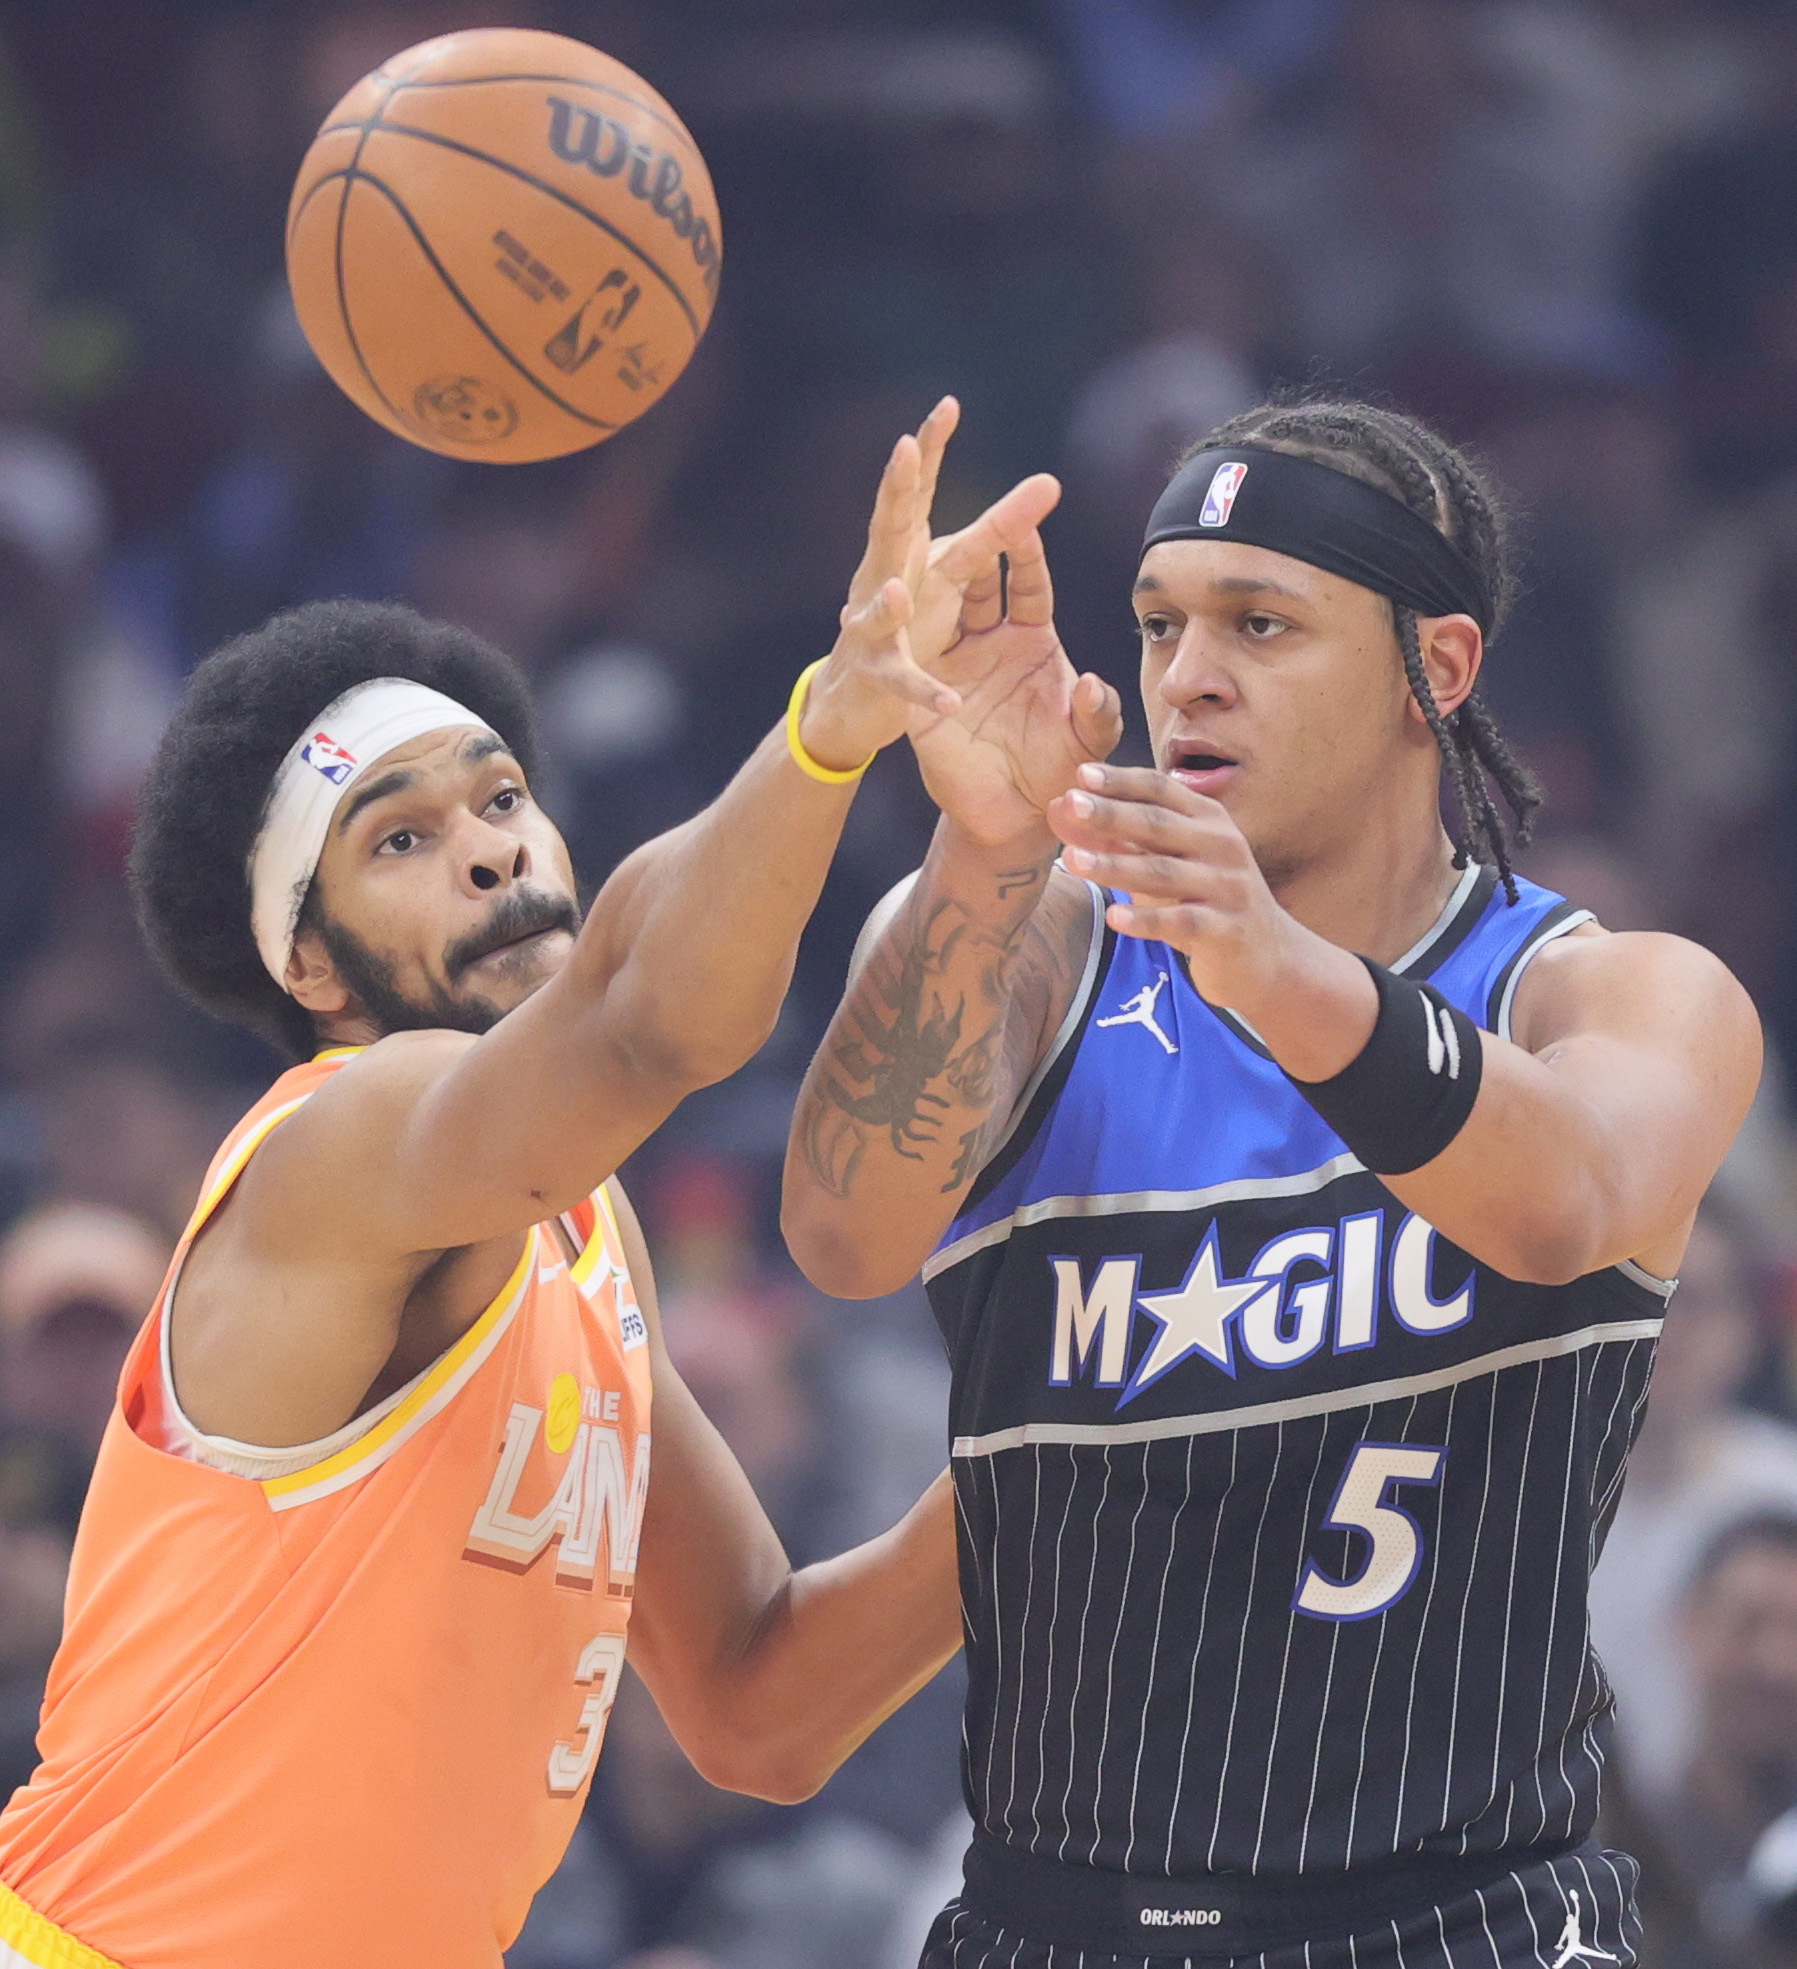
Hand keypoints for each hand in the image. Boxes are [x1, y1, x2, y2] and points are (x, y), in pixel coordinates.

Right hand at [797, 399, 965, 771]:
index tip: (945, 405)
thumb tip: (1046, 483)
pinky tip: (947, 699)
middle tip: (904, 450)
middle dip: (900, 492)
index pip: (924, 492)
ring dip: (888, 601)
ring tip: (900, 591)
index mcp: (917, 554)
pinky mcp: (881, 678)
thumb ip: (997, 533)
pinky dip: (925, 691)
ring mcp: (879, 627)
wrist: (859, 701)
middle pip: (896, 530)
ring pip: (882, 608)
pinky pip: (906, 684)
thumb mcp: (956, 578)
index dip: (931, 450)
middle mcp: (895, 580)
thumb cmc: (912, 630)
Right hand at [904, 508, 1122, 847]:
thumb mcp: (1087, 741)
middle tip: (967, 520)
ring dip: (925, 584)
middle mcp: (987, 640)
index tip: (1024, 521)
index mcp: (1031, 636)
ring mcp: (951, 665)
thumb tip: (1090, 684)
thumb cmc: (1058, 768)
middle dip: (974, 548)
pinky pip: (910, 675)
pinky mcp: (921, 699)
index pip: (1029, 583)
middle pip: (978, 584)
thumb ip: (1098, 713)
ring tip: (916, 559)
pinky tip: (887, 621)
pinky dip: (906, 656)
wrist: (1016, 815)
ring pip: (935, 612)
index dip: (1026, 553)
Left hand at [1046, 763, 1372, 1072]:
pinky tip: (1114, 917)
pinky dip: (1147, 920)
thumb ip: (1117, 837)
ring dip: (1115, 865)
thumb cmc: (1206, 900)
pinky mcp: (1228, 930)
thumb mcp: (1165, 863)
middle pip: (1159, 825)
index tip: (1081, 774)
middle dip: (1112, 814)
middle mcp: (1222, 845)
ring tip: (1071, 860)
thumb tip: (1059, 806)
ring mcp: (1228, 887)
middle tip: (1072, 804)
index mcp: (1209, 819)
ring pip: (1164, 873)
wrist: (1270, 957)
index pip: (1162, 790)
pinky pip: (1183, 921)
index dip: (1122, 781)